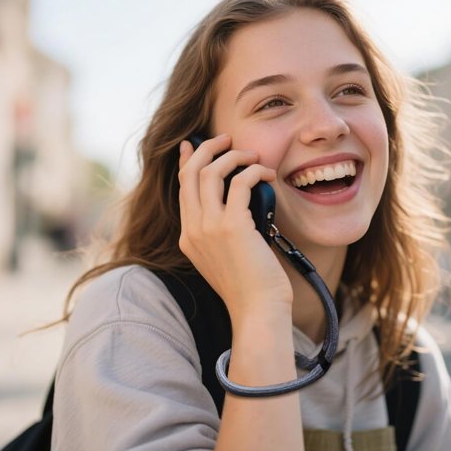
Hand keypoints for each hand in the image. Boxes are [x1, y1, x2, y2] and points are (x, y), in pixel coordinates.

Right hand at [178, 134, 292, 319]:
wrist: (258, 310)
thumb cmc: (252, 287)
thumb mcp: (227, 257)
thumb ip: (223, 232)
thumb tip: (239, 201)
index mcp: (189, 237)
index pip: (183, 188)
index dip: (188, 162)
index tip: (193, 144)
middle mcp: (193, 230)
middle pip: (191, 173)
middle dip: (208, 148)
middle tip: (227, 139)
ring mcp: (209, 227)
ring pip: (211, 172)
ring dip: (234, 156)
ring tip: (253, 156)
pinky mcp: (231, 226)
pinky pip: (239, 182)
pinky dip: (254, 172)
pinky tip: (267, 175)